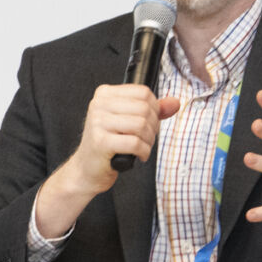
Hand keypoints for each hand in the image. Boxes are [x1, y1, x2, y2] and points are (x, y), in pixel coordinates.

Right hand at [35, 83, 179, 237]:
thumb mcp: (130, 121)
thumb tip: (174, 103)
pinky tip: (138, 155)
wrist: (87, 168)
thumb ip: (153, 110)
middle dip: (153, 127)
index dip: (154, 109)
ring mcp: (97, 122)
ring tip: (143, 147)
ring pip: (141, 125)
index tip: (149, 123)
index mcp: (104, 94)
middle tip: (146, 138)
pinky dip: (143, 152)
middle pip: (144, 108)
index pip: (143, 92)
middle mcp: (98, 105)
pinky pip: (135, 143)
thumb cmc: (108, 143)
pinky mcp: (100, 142)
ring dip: (149, 140)